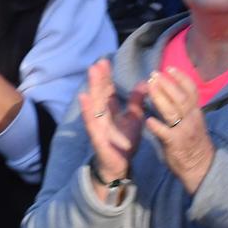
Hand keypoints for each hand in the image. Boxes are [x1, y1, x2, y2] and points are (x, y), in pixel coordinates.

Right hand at [82, 58, 146, 188]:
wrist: (120, 165)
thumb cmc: (124, 142)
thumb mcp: (134, 119)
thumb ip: (136, 102)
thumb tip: (144, 83)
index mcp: (110, 111)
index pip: (107, 90)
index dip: (106, 77)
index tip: (104, 61)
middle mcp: (102, 116)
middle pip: (99, 94)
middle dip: (98, 78)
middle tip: (98, 62)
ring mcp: (97, 125)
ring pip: (94, 104)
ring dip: (92, 87)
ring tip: (91, 72)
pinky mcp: (96, 137)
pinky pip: (91, 122)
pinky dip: (87, 110)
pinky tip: (83, 97)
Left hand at [144, 67, 215, 193]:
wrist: (201, 167)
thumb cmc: (193, 143)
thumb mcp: (193, 122)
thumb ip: (183, 109)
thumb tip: (169, 93)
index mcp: (196, 112)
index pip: (191, 90)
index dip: (181, 78)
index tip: (170, 68)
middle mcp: (192, 118)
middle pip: (180, 97)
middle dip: (166, 84)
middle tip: (153, 74)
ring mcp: (184, 131)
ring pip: (172, 110)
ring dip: (160, 97)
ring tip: (149, 86)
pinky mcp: (175, 143)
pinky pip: (165, 132)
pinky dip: (156, 126)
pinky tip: (148, 120)